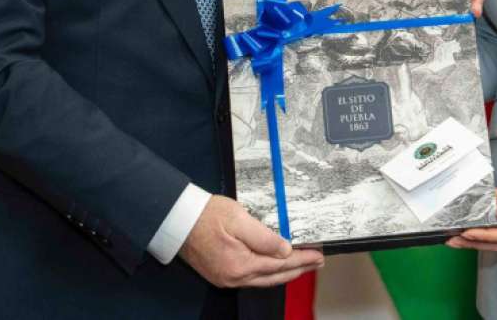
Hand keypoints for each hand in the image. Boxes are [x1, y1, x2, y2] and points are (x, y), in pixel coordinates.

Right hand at [178, 195, 323, 287]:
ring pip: (263, 280)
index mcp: (240, 264)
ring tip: (301, 265)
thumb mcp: (238, 218)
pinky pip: (251, 278)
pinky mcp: (221, 274)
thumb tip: (285, 250)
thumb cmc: (206, 215)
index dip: (302, 259)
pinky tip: (274, 268)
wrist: (178, 220)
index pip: (280, 264)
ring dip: (284, 273)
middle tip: (316, 262)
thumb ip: (264, 237)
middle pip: (274, 277)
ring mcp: (227, 278)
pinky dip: (268, 273)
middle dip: (298, 269)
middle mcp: (234, 276)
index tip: (318, 255)